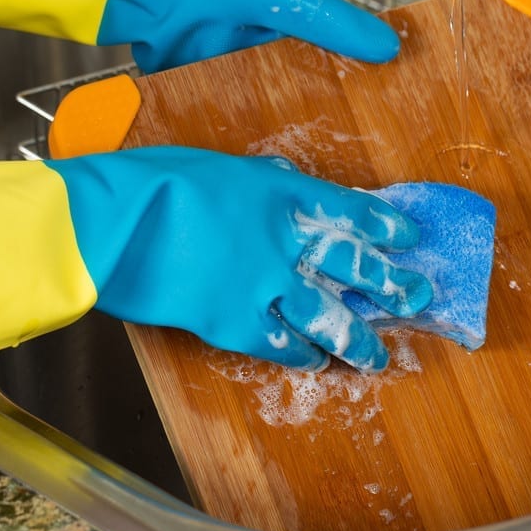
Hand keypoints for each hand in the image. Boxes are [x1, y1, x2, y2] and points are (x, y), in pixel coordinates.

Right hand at [44, 146, 432, 371]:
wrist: (112, 226)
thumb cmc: (158, 184)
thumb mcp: (223, 167)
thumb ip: (266, 183)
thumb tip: (291, 185)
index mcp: (283, 196)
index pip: (349, 212)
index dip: (383, 227)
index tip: (408, 239)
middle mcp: (287, 242)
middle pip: (353, 266)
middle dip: (391, 284)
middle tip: (418, 298)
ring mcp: (267, 285)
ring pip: (330, 317)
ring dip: (359, 339)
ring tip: (380, 357)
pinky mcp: (237, 323)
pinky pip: (282, 345)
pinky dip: (302, 355)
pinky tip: (317, 362)